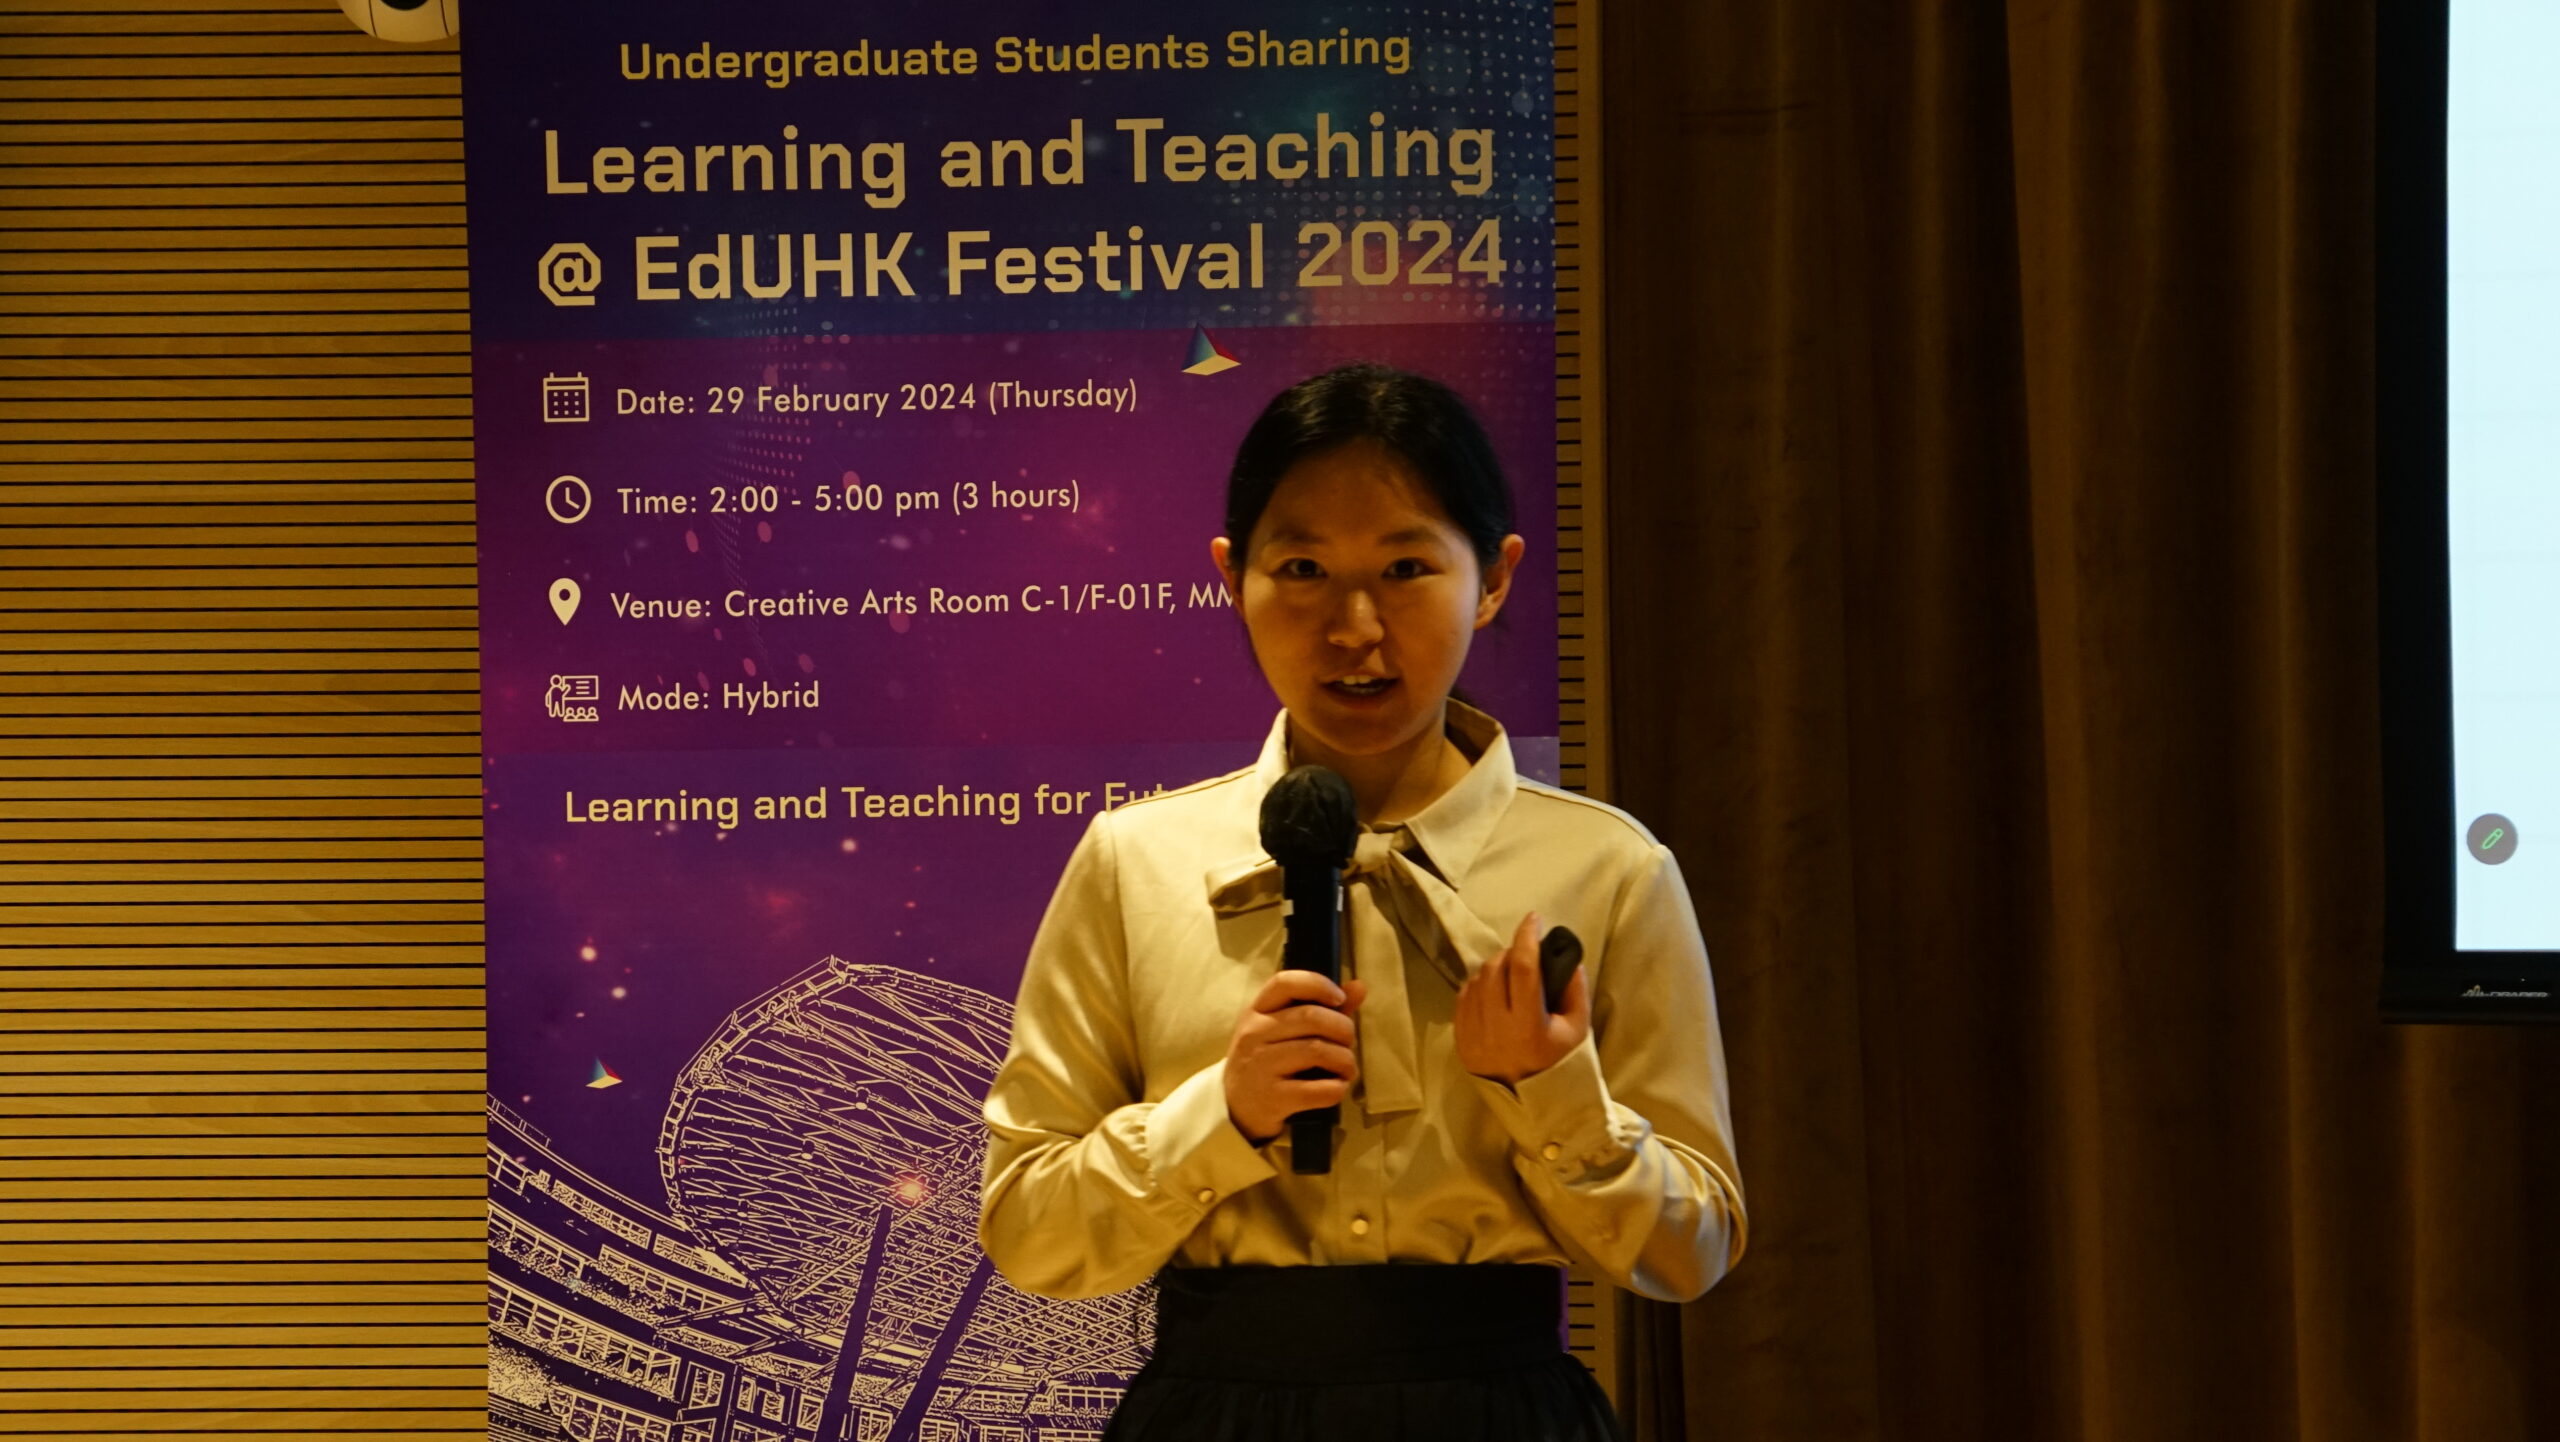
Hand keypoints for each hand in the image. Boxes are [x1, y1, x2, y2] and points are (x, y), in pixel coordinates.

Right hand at [1224, 971, 1367, 1143]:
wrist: (1235, 1107)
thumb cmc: (1267, 1060)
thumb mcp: (1282, 1030)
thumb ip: (1322, 1007)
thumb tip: (1360, 987)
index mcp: (1257, 1011)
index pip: (1285, 983)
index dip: (1318, 984)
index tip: (1339, 999)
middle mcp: (1254, 1034)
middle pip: (1311, 1017)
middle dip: (1343, 1029)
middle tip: (1348, 1043)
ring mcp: (1261, 1066)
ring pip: (1318, 1051)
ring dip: (1346, 1060)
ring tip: (1348, 1068)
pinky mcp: (1272, 1098)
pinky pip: (1319, 1090)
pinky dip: (1338, 1088)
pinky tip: (1338, 1087)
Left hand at [1455, 912, 1589, 1085]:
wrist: (1533, 1103)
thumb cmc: (1559, 1063)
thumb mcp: (1578, 1028)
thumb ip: (1575, 988)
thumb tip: (1564, 954)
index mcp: (1529, 1026)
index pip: (1524, 968)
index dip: (1528, 937)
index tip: (1534, 919)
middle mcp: (1497, 1029)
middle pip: (1496, 969)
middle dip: (1511, 952)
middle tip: (1525, 954)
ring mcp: (1474, 1035)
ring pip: (1477, 980)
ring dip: (1494, 967)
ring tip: (1510, 972)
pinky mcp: (1461, 1040)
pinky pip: (1463, 997)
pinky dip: (1477, 985)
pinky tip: (1492, 990)